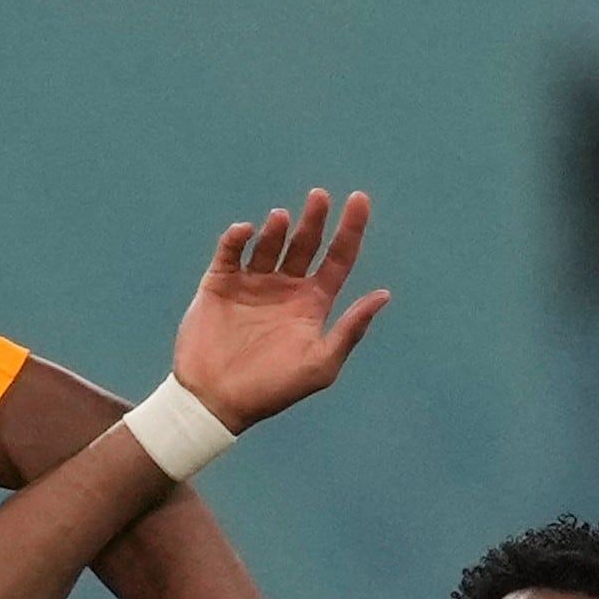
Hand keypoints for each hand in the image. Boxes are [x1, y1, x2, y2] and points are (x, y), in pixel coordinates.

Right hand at [171, 190, 391, 432]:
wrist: (215, 402)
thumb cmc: (272, 390)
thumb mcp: (320, 364)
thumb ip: (350, 329)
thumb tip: (383, 294)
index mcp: (312, 304)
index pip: (338, 258)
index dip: (351, 228)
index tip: (359, 199)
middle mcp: (285, 289)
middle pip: (306, 243)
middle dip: (315, 218)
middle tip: (320, 196)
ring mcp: (251, 285)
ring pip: (269, 243)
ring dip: (276, 228)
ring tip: (280, 218)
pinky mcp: (219, 285)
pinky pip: (230, 252)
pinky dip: (237, 237)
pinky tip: (246, 231)